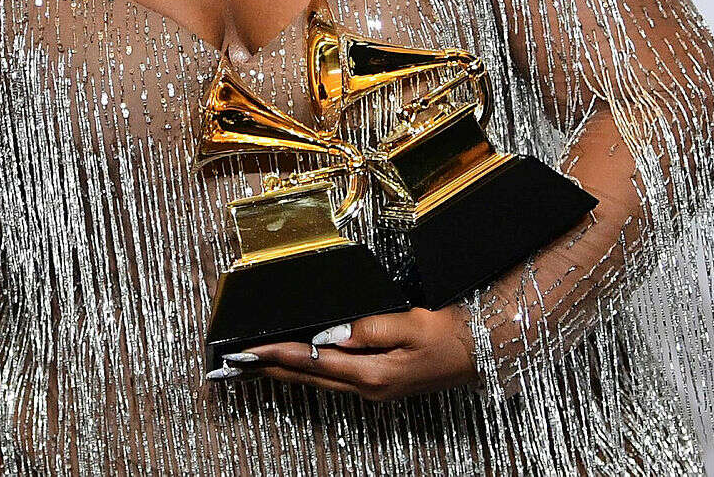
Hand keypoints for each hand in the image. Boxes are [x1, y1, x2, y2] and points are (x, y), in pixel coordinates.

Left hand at [221, 307, 477, 401]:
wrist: (477, 352)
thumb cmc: (446, 336)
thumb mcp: (409, 324)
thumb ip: (369, 328)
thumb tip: (332, 332)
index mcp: (372, 374)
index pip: (312, 361)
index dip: (278, 353)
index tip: (250, 350)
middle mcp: (367, 388)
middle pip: (308, 376)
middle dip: (271, 367)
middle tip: (237, 362)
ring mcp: (372, 390)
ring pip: (318, 380)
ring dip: (285, 370)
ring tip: (256, 362)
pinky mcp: (377, 385)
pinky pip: (332, 378)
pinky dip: (308, 370)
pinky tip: (296, 364)